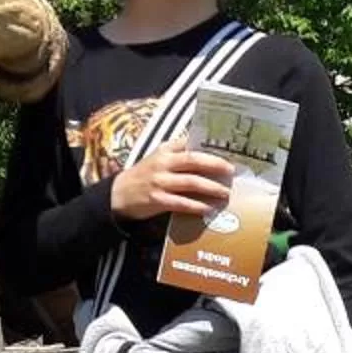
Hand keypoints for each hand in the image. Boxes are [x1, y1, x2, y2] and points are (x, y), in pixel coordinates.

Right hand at [109, 144, 235, 221]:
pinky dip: (197, 206)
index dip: (210, 147)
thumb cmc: (146, 174)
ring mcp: (160, 182)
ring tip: (225, 192)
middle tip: (232, 171)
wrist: (119, 194)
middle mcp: (163, 163)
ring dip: (211, 187)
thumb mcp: (159, 157)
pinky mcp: (158, 200)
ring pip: (191, 182)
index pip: (190, 143)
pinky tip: (208, 208)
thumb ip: (179, 152)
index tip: (228, 151)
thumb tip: (208, 152)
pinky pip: (182, 203)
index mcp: (165, 150)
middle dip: (216, 165)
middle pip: (194, 160)